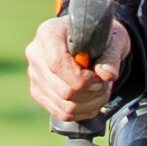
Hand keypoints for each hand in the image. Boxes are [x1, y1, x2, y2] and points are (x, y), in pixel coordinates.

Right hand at [24, 8, 132, 124]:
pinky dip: (83, 111)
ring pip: (64, 105)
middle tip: (104, 83)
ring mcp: (34, 74)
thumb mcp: (112, 39)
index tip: (99, 77)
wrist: (91, 41)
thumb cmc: (100, 37)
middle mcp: (36, 53)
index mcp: (48, 33)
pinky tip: (92, 99)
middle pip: (63, 89)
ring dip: (90, 103)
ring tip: (100, 89)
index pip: (57, 64)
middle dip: (91, 92)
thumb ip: (111, 56)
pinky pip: (61, 113)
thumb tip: (107, 75)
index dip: (81, 78)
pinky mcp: (38, 92)